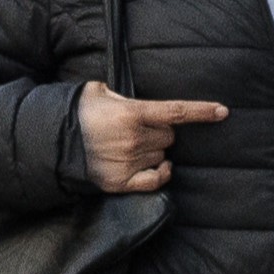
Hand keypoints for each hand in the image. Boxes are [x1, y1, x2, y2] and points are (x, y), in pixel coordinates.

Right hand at [75, 84, 224, 190]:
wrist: (50, 143)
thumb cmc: (75, 113)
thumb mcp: (97, 91)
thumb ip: (122, 95)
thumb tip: (134, 102)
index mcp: (131, 113)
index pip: (176, 111)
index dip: (202, 111)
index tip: (223, 112)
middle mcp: (134, 138)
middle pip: (169, 136)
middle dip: (160, 131)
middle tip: (138, 129)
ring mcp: (129, 162)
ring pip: (162, 156)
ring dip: (154, 151)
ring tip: (129, 146)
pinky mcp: (122, 182)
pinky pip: (156, 180)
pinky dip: (160, 173)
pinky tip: (157, 167)